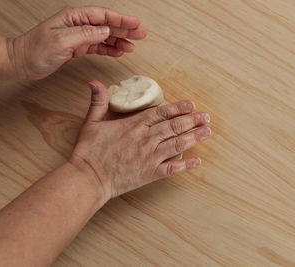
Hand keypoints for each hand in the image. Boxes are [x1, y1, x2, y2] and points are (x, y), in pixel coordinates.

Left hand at [8, 6, 146, 79]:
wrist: (22, 62)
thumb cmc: (35, 49)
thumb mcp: (62, 41)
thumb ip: (85, 35)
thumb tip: (105, 31)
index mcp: (74, 17)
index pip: (102, 16)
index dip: (121, 19)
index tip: (135, 23)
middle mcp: (78, 25)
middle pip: (107, 25)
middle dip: (125, 30)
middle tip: (140, 34)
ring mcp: (78, 36)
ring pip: (104, 37)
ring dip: (119, 42)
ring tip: (132, 47)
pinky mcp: (77, 48)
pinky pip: (98, 47)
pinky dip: (109, 50)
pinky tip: (118, 52)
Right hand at [70, 81, 210, 199]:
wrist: (88, 179)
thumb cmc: (89, 152)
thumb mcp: (91, 123)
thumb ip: (98, 102)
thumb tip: (95, 82)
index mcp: (134, 125)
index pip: (161, 112)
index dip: (178, 108)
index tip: (191, 104)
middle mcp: (146, 139)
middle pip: (174, 127)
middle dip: (192, 120)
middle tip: (206, 117)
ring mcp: (150, 157)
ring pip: (177, 144)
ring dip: (194, 137)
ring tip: (207, 132)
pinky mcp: (150, 173)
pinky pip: (173, 169)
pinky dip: (186, 165)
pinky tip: (198, 160)